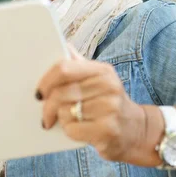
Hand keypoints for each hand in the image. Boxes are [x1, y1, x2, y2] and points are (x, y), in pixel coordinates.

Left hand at [37, 46, 149, 163]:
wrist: (135, 129)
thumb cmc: (109, 103)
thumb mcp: (99, 80)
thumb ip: (80, 65)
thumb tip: (64, 45)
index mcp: (103, 71)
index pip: (64, 69)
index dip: (46, 81)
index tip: (39, 93)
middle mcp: (109, 87)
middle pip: (61, 93)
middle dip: (48, 106)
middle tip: (46, 115)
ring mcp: (110, 109)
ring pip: (65, 112)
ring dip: (61, 119)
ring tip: (70, 120)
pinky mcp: (108, 130)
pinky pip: (73, 129)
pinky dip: (70, 131)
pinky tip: (78, 130)